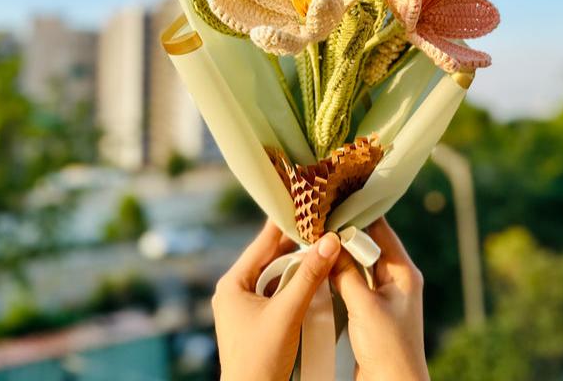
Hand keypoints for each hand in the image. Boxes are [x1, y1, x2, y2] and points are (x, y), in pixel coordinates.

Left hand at [212, 220, 341, 380]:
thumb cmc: (260, 362)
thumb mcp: (288, 313)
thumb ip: (309, 276)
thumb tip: (329, 241)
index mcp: (232, 283)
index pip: (263, 241)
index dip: (286, 222)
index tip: (306, 202)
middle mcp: (236, 290)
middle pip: (272, 257)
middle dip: (298, 245)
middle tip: (325, 228)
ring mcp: (246, 306)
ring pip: (278, 274)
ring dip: (300, 266)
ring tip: (324, 249)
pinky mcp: (257, 319)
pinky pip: (279, 291)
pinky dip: (297, 284)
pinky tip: (315, 279)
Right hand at [331, 217, 428, 380]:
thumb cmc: (388, 348)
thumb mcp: (364, 306)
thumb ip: (346, 273)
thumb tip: (330, 244)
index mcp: (403, 272)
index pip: (381, 230)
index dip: (358, 215)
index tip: (334, 201)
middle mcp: (396, 280)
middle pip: (368, 246)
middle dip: (345, 235)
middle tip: (319, 220)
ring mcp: (384, 296)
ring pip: (359, 265)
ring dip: (340, 256)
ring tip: (316, 241)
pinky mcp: (371, 312)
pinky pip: (354, 284)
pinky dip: (339, 276)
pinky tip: (321, 270)